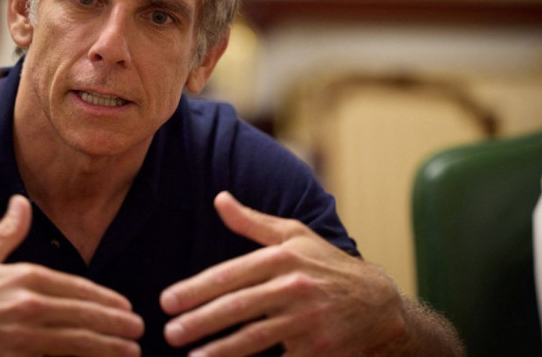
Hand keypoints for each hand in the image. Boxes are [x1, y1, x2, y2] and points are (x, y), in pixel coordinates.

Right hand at [0, 195, 143, 356]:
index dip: (105, 300)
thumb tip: (21, 201)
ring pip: (76, 344)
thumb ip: (6, 232)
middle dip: (116, 326)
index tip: (126, 307)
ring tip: (130, 353)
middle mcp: (26, 307)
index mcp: (23, 278)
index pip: (77, 289)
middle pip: (83, 317)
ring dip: (107, 349)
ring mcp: (19, 340)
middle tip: (138, 331)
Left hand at [160, 191, 405, 355]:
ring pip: (255, 337)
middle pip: (238, 307)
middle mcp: (294, 286)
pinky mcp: (317, 348)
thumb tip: (219, 199)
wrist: (374, 302)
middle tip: (170, 332)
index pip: (230, 274)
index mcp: (282, 257)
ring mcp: (307, 319)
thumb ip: (252, 222)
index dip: (196, 289)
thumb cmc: (325, 264)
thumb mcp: (293, 235)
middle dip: (200, 321)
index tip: (167, 301)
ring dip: (220, 349)